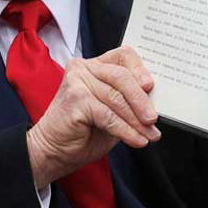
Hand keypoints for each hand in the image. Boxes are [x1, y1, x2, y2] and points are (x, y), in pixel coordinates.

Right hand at [26, 46, 160, 188]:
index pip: (123, 56)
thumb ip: (128, 100)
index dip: (139, 69)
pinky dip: (126, 130)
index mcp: (95, 66)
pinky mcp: (75, 99)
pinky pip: (108, 115)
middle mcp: (84, 68)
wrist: (53, 151)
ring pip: (117, 98)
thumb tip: (155, 102)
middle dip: (141, 100)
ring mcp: (77, 82)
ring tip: (149, 135)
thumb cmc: (83, 131)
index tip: (151, 86)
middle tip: (153, 118)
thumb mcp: (112, 111)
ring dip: (136, 120)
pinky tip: (136, 140)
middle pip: (122, 76)